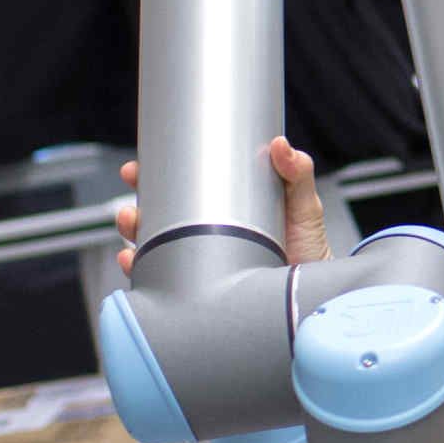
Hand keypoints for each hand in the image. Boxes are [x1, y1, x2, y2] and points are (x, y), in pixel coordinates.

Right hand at [115, 139, 328, 270]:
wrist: (310, 298)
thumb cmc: (309, 250)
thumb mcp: (303, 205)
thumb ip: (297, 173)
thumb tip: (280, 144)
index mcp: (226, 208)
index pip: (184, 185)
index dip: (158, 174)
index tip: (143, 163)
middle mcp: (208, 234)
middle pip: (160, 214)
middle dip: (138, 200)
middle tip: (134, 186)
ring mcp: (201, 261)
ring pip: (154, 244)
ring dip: (134, 231)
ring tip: (133, 221)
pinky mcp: (200, 288)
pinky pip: (160, 279)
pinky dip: (139, 269)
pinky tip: (133, 260)